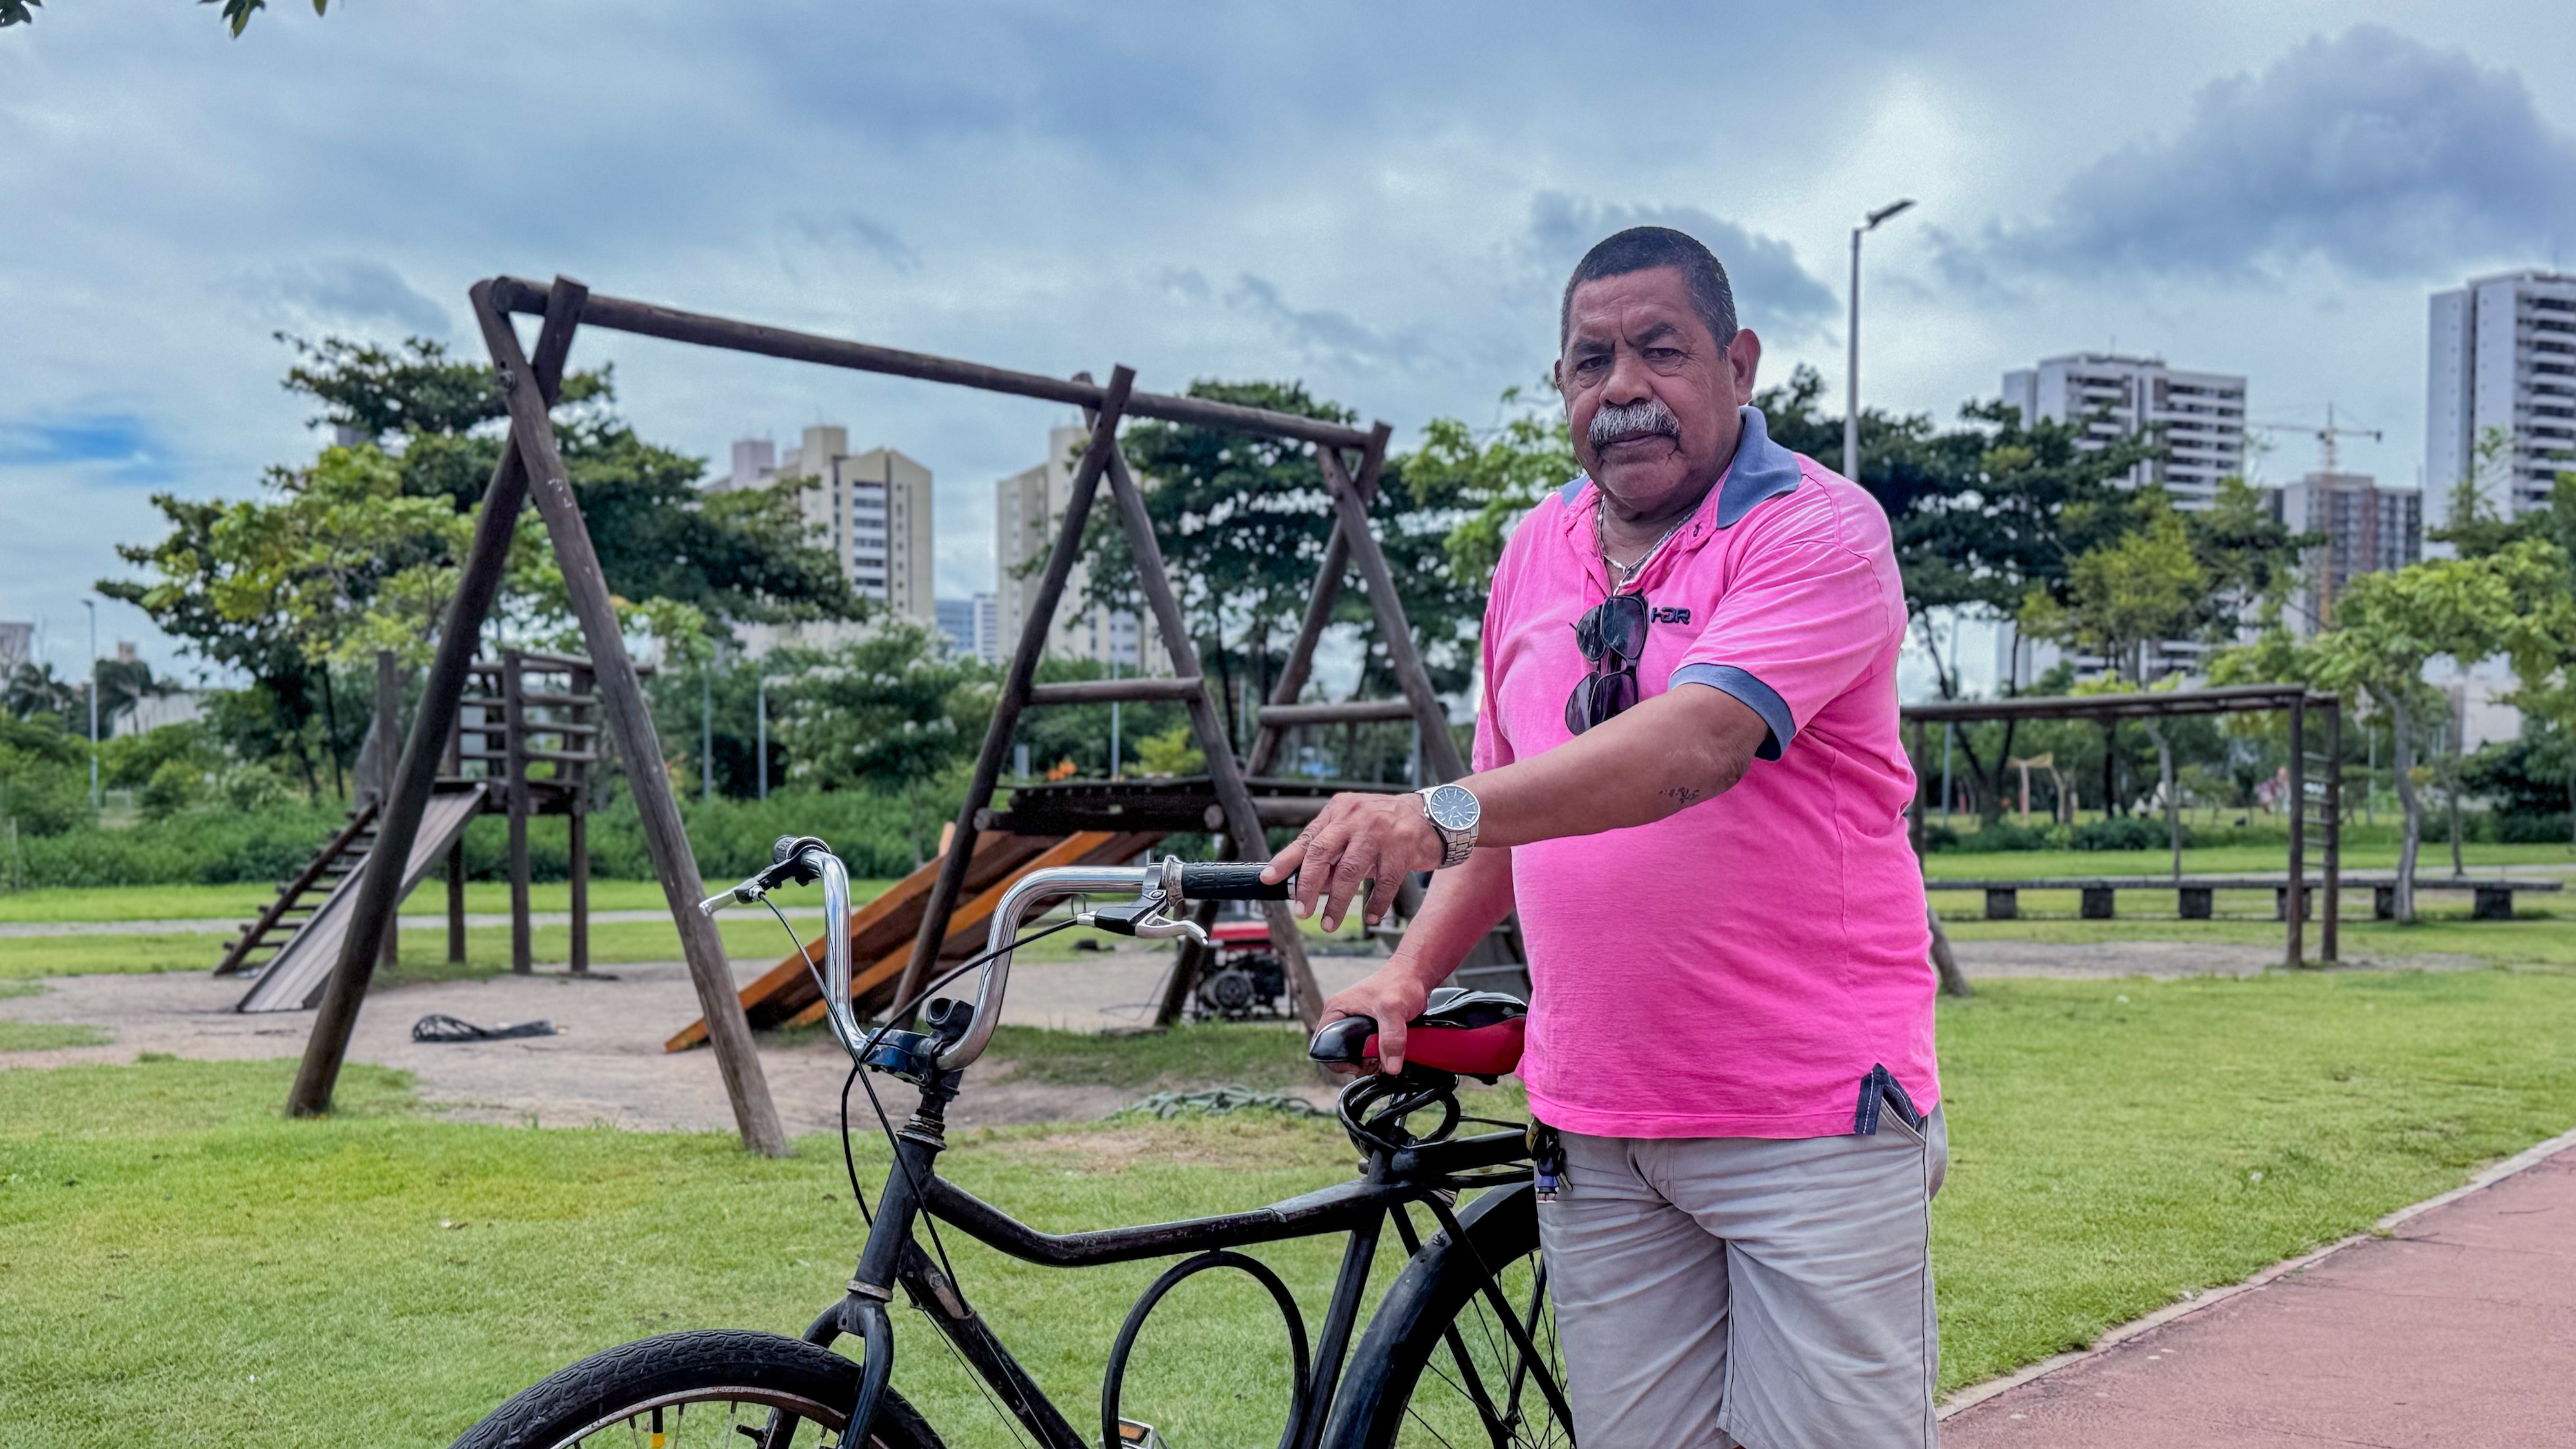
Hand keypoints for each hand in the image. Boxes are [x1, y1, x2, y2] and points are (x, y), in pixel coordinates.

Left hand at [1261, 791, 1442, 931]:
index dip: (1286, 860)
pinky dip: (1375, 903)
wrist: (1435, 816)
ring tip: (1328, 923)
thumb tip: (1311, 887)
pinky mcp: (1403, 847)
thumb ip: (1334, 855)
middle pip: (1322, 852)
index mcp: (1339, 811)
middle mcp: (1356, 817)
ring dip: (1338, 902)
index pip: (1307, 838)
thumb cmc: (1387, 828)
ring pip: (1350, 871)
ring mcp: (1380, 831)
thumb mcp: (1355, 832)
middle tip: (1302, 912)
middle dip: (1308, 886)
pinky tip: (1371, 917)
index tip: (1268, 879)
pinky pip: (1384, 882)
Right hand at [1316, 959, 1434, 1074]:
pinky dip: (1380, 1055)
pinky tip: (1390, 1052)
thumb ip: (1391, 1038)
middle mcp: (1343, 1017)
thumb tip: (1391, 1067)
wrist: (1416, 976)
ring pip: (1357, 1053)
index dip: (1338, 1061)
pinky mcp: (1371, 1028)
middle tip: (1375, 1061)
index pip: (1322, 1045)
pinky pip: (1370, 1049)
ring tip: (1385, 1057)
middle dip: (1358, 1062)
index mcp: (1336, 1010)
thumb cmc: (1399, 981)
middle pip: (1341, 1053)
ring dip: (1371, 1060)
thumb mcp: (1393, 1010)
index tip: (1358, 1064)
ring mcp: (1357, 1023)